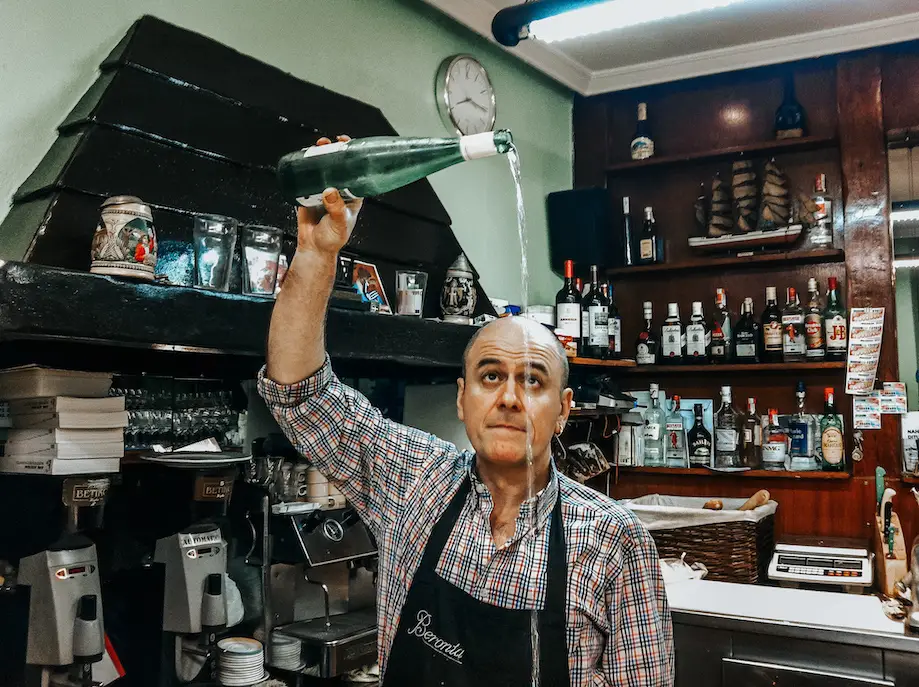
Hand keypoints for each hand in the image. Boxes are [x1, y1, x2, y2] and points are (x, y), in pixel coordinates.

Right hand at [296, 135, 362, 256]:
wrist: (314, 248)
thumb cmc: (333, 239)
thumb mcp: (339, 223)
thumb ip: (336, 208)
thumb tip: (329, 191)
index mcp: (352, 196)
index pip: (355, 172)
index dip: (353, 157)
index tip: (349, 145)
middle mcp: (339, 191)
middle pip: (338, 166)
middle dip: (334, 151)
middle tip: (330, 144)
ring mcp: (323, 190)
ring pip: (322, 169)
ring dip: (319, 156)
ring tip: (316, 147)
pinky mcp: (308, 193)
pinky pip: (307, 177)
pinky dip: (305, 167)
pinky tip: (303, 158)